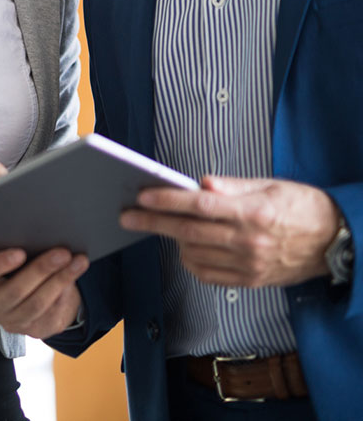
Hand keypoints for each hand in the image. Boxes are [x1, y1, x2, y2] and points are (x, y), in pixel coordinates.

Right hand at [0, 248, 88, 338]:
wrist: (27, 293)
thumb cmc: (14, 264)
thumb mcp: (6, 253)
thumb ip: (10, 244)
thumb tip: (29, 225)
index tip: (20, 252)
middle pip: (16, 290)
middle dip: (42, 269)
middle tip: (63, 252)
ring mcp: (13, 322)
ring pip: (38, 303)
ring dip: (61, 280)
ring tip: (78, 261)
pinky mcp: (35, 330)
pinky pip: (52, 312)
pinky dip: (67, 292)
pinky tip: (76, 274)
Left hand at [120, 176, 339, 287]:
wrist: (336, 241)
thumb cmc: (304, 206)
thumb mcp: (271, 184)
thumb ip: (232, 186)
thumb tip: (200, 183)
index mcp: (253, 213)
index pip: (200, 205)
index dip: (167, 200)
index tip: (142, 196)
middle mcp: (249, 242)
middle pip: (188, 232)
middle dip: (153, 222)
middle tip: (128, 215)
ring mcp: (248, 265)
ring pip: (194, 255)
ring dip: (172, 240)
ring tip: (161, 224)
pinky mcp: (250, 281)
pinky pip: (208, 275)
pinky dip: (191, 260)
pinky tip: (186, 247)